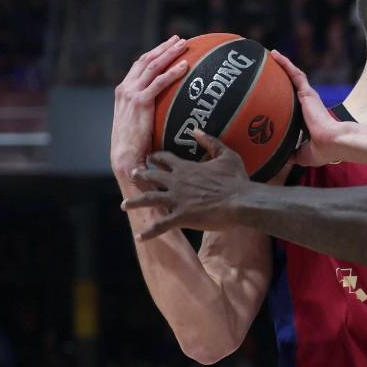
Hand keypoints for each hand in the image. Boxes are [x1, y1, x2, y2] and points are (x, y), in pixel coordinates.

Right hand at [110, 35, 188, 181]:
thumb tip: (166, 107)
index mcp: (124, 91)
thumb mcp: (139, 122)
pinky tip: (185, 66)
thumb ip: (148, 110)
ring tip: (184, 45)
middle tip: (180, 40)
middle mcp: (125, 88)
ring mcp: (131, 94)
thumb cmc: (136, 145)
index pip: (140, 66)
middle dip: (163, 48)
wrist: (125, 157)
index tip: (169, 46)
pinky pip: (160, 82)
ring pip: (153, 66)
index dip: (155, 54)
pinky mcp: (140, 102)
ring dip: (169, 54)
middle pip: (146, 60)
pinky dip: (173, 72)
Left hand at [120, 130, 252, 238]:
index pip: (164, 159)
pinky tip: (139, 236)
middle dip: (140, 176)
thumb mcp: (227, 156)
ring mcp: (176, 200)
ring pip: (148, 200)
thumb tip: (196, 130)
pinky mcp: (181, 217)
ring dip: (135, 202)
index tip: (151, 157)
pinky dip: (149, 231)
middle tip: (132, 175)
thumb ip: (211, 141)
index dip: (157, 157)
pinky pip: (160, 225)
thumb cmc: (236, 179)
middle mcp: (176, 182)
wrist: (241, 202)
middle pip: (151, 177)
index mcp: (186, 168)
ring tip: (124, 204)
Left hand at [270, 49, 350, 166]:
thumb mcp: (302, 154)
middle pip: (290, 88)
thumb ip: (290, 153)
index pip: (292, 106)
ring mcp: (308, 97)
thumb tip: (278, 158)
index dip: (282, 100)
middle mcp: (307, 106)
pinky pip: (294, 74)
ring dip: (282, 66)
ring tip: (270, 56)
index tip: (269, 96)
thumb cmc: (324, 150)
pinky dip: (285, 63)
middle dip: (280, 78)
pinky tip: (274, 54)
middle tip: (266, 70)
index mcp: (306, 119)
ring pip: (292, 77)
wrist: (334, 142)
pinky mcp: (308, 92)